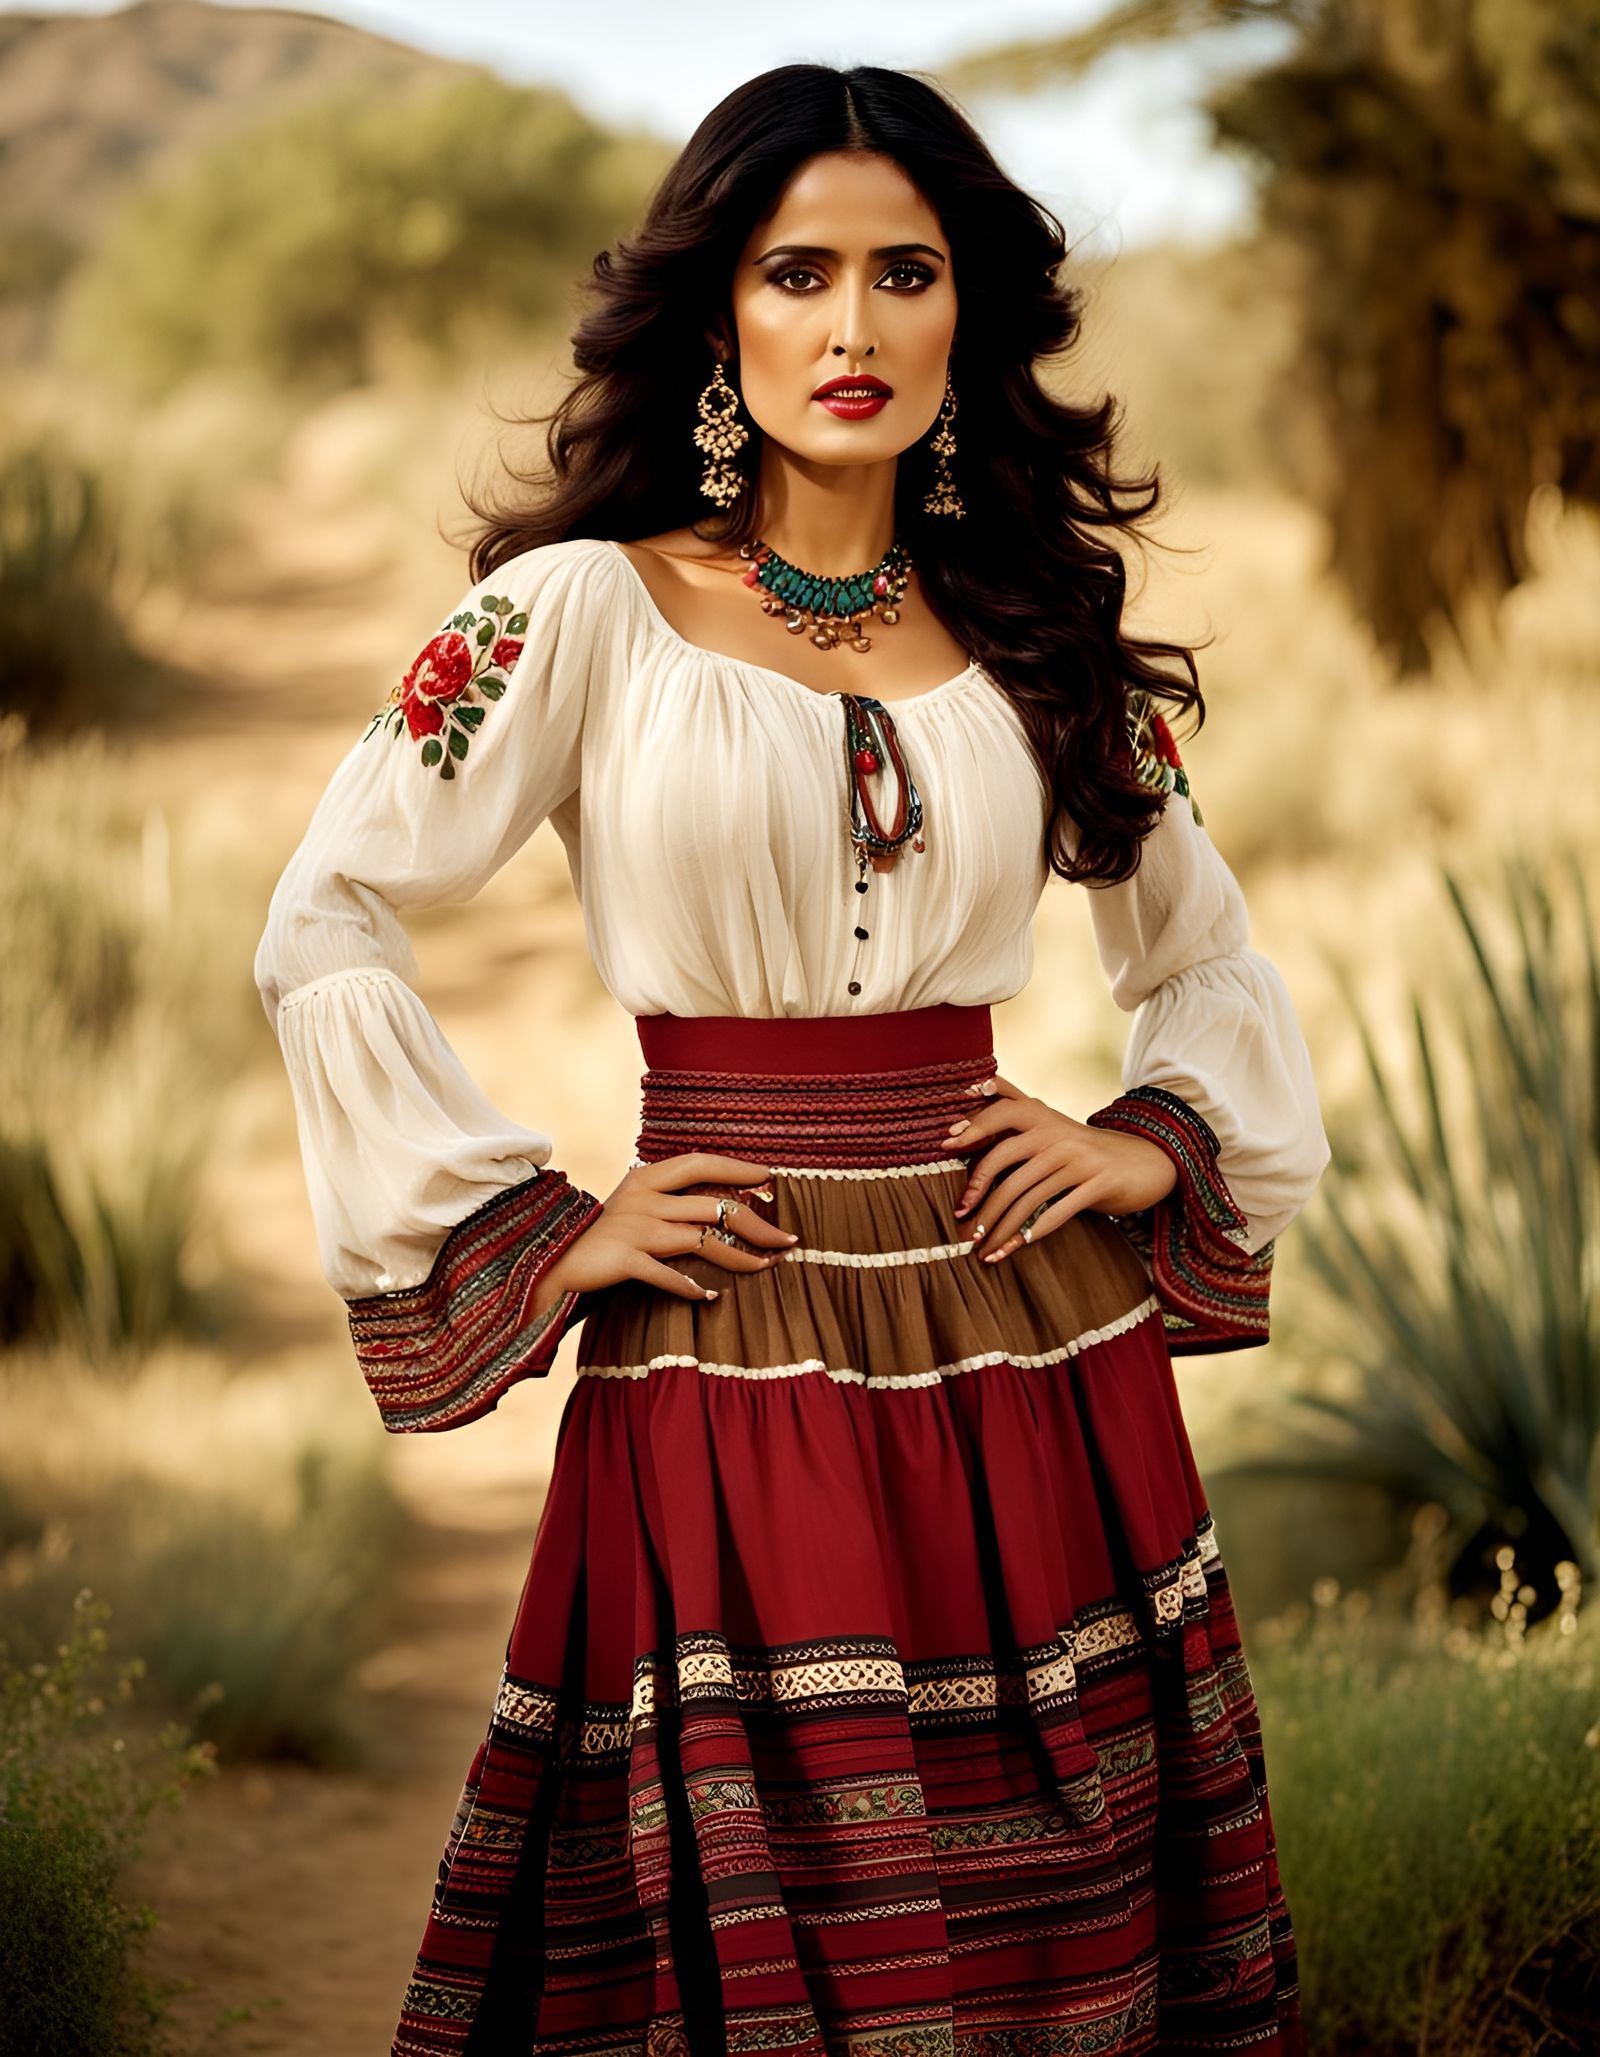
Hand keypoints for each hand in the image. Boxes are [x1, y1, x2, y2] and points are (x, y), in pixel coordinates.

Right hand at [527, 1153, 797, 1316]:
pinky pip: (667, 1274)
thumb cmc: (602, 1236)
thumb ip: (669, 1198)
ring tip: (766, 1267)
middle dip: (758, 1223)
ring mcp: (634, 1229)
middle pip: (713, 1205)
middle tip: (789, 1239)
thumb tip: (720, 1202)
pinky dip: (691, 1288)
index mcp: (646, 1178)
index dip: (737, 1169)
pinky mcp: (624, 1260)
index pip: (700, 1163)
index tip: (771, 1177)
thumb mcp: (634, 1205)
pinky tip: (711, 1297)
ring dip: (740, 1257)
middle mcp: (643, 1198)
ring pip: (701, 1240)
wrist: (552, 1261)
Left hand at [948, 1073, 1177, 1262]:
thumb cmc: (1082, 1147)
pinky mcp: (1098, 1183)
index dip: (972, 1127)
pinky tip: (1014, 1248)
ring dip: (1000, 1226)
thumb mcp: (1051, 1122)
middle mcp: (1058, 1133)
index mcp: (1042, 1116)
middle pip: (1005, 1160)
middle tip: (961, 1218)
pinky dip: (1031, 1233)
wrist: (1145, 1161)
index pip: (999, 1114)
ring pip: (1027, 1195)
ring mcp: (1079, 1159)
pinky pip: (1056, 1212)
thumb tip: (973, 1085)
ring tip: (982, 1247)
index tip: (944, 1146)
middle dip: (979, 1193)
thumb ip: (1015, 1102)